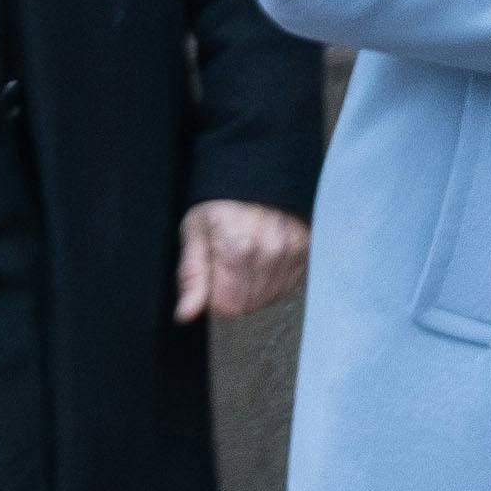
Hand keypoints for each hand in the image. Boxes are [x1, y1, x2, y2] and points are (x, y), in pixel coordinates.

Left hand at [175, 199, 306, 322]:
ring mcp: (291, 253)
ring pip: (268, 298)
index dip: (213, 294)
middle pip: (248, 304)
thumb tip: (186, 314)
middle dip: (232, 291)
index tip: (211, 273)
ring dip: (253, 287)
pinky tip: (262, 260)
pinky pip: (286, 287)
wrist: (257, 175)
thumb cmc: (220, 203)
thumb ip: (191, 276)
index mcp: (237, 250)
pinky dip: (271, 280)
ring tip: (245, 260)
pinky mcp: (304, 252)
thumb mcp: (194, 233)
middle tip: (225, 264)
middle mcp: (269, 254)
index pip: (227, 305)